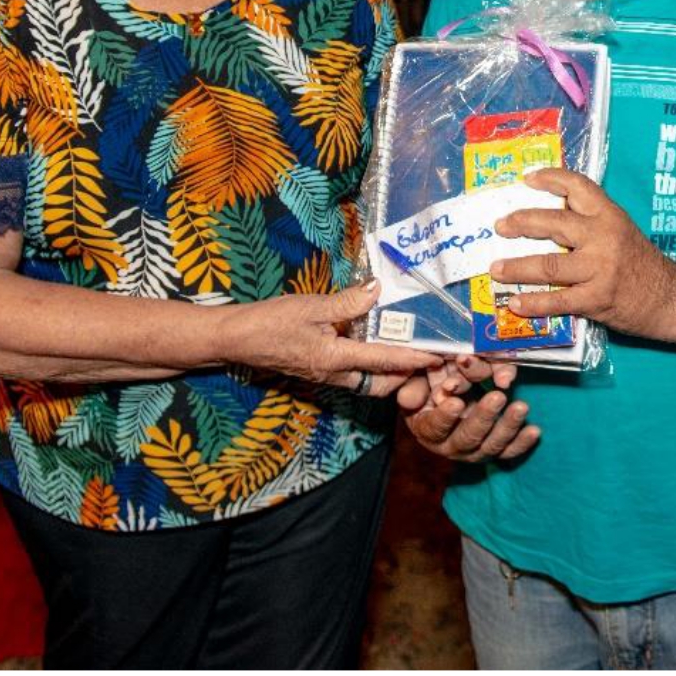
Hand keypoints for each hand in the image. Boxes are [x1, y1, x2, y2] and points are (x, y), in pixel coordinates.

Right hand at [220, 281, 441, 397]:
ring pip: (369, 383)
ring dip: (391, 374)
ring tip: (412, 356)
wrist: (235, 339)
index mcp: (334, 359)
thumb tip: (377, 290)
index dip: (414, 359)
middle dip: (408, 377)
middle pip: (382, 384)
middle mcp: (334, 374)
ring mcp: (326, 376)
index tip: (439, 357)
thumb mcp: (310, 306)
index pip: (385, 361)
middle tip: (430, 360)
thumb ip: (346, 302)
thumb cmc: (270, 321)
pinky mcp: (320, 371)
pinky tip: (380, 348)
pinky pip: (355, 376)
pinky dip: (373, 368)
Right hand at [397, 356, 539, 461]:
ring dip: (507, 427)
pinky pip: (508, 451)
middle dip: (483, 418)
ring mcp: (473, 451)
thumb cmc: (429, 385)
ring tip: (520, 407)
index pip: (434, 427)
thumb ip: (414, 388)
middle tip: (497, 397)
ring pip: (490, 446)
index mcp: (427, 429)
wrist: (444, 396)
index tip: (456, 403)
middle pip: (467, 438)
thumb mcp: (417, 382)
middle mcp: (449, 446)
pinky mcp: (492, 450)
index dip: (444, 417)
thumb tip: (409, 400)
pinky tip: (534, 431)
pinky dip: (522, 443)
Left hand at [488, 168, 675, 339]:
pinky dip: (534, 302)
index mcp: (609, 214)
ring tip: (496, 268)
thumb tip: (546, 219)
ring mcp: (600, 268)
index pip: (578, 186)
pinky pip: (558, 300)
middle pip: (554, 223)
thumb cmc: (641, 263)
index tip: (527, 179)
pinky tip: (516, 302)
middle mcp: (604, 236)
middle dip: (522, 222)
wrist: (671, 297)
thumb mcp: (620, 230)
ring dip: (517, 267)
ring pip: (548, 264)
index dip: (550, 178)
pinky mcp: (597, 299)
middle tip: (500, 225)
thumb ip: (590, 222)